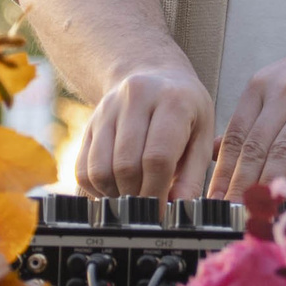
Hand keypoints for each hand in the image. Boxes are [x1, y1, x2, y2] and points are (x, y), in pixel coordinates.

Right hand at [78, 63, 215, 198]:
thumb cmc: (184, 110)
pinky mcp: (89, 123)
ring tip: (133, 197)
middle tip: (148, 207)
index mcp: (173, 101)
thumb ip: (193, 175)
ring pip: (100, 169)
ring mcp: (107, 109)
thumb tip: (178, 209)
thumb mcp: (202, 135)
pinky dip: (97, 188)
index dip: (157, 192)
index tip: (161, 211)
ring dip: (115, 194)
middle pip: (126, 166)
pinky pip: (83, 168)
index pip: (158, 157)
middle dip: (137, 195)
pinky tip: (116, 188)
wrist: (153, 74)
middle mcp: (136, 99)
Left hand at [211, 27, 285, 199]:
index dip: (223, 169)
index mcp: (260, 86)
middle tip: (231, 211)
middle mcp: (281, 92)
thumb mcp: (275, 85)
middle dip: (240, 183)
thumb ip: (248, 118)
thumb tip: (217, 152)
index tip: (214, 197)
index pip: (235, 135)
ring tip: (258, 208)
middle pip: (254, 145)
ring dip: (268, 184)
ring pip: (282, 150)